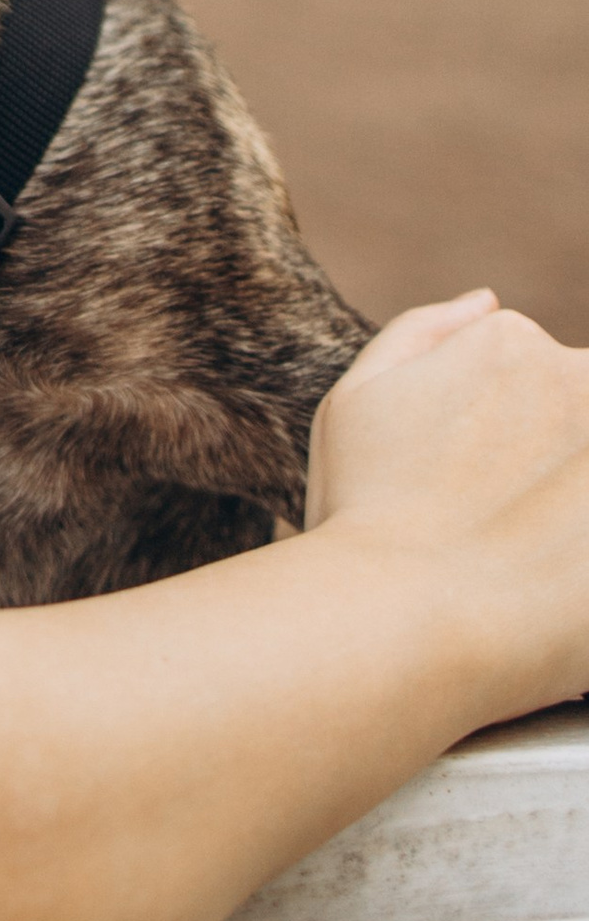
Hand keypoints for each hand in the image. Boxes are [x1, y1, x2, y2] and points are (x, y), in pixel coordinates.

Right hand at [307, 288, 588, 723]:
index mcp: (509, 341)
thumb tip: (489, 301)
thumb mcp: (354, 401)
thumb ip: (421, 332)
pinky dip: (576, 551)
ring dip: (566, 505)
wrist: (407, 619)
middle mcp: (578, 377)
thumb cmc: (365, 512)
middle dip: (549, 466)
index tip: (470, 493)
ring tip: (529, 554)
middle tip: (501, 528)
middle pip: (576, 419)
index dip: (502, 446)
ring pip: (584, 470)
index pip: (537, 382)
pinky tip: (553, 575)